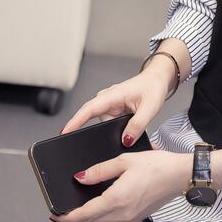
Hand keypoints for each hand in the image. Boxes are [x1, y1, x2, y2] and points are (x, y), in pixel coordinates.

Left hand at [49, 148, 189, 221]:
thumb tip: (80, 178)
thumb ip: (99, 170)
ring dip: (89, 221)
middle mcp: (123, 213)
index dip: (66, 218)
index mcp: (117, 199)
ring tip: (81, 209)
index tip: (55, 215)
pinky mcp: (138, 218)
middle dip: (75, 219)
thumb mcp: (124, 160)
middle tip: (65, 210)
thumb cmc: (157, 165)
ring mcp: (131, 218)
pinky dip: (103, 220)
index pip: (84, 214)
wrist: (180, 175)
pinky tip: (102, 208)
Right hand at [59, 61, 173, 145]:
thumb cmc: (153, 88)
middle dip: (104, 133)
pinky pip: (112, 124)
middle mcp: (106, 100)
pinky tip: (130, 127)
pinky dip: (120, 128)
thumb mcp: (149, 108)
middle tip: (121, 137)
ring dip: (117, 130)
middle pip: (96, 122)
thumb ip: (138, 125)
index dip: (75, 122)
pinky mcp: (114, 111)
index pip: (88, 109)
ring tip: (133, 125)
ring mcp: (109, 106)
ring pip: (106, 125)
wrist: (157, 80)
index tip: (64, 132)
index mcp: (111, 95)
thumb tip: (125, 141)